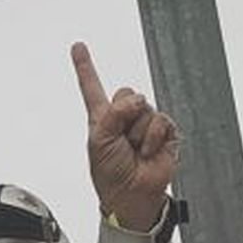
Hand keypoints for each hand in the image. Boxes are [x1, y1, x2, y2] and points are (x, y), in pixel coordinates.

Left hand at [71, 42, 179, 231]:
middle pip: (127, 93)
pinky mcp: (164, 133)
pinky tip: (148, 152)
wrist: (131, 195)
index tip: (78, 47)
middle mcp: (123, 118)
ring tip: (135, 150)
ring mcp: (144, 124)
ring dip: (138, 132)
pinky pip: (161, 120)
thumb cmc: (110, 173)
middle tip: (122, 140)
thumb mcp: (99, 141)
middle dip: (124, 114)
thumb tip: (138, 100)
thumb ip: (113, 114)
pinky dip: (153, 137)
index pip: (92, 88)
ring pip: (145, 107)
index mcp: (102, 118)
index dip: (85, 67)